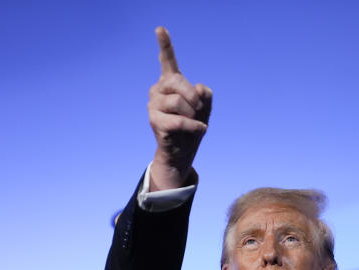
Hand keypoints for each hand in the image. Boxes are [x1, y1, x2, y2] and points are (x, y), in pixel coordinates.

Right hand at [147, 26, 211, 190]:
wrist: (183, 151)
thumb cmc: (193, 125)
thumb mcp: (205, 107)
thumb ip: (204, 94)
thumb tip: (198, 88)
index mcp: (170, 82)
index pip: (167, 60)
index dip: (164, 44)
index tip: (160, 29)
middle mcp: (158, 90)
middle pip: (177, 82)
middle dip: (193, 96)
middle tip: (199, 108)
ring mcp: (153, 105)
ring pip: (178, 102)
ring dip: (193, 113)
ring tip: (195, 121)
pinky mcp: (155, 121)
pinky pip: (178, 120)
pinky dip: (193, 125)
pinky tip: (199, 128)